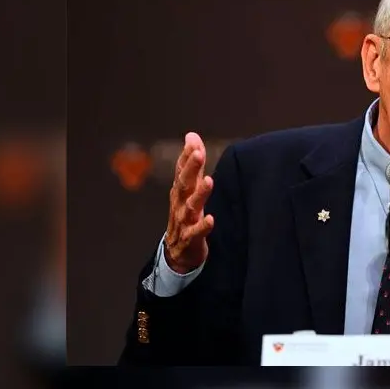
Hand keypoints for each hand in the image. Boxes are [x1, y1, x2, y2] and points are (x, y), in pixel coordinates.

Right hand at [164, 132, 214, 273]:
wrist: (178, 253)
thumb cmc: (185, 215)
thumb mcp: (189, 188)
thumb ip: (192, 164)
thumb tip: (191, 135)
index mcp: (180, 191)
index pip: (181, 170)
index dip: (186, 156)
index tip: (193, 140)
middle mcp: (179, 204)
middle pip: (184, 184)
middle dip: (190, 168)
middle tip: (198, 153)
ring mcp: (183, 222)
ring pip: (190, 206)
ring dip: (200, 194)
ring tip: (208, 181)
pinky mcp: (190, 239)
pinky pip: (195, 233)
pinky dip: (203, 227)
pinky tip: (211, 219)